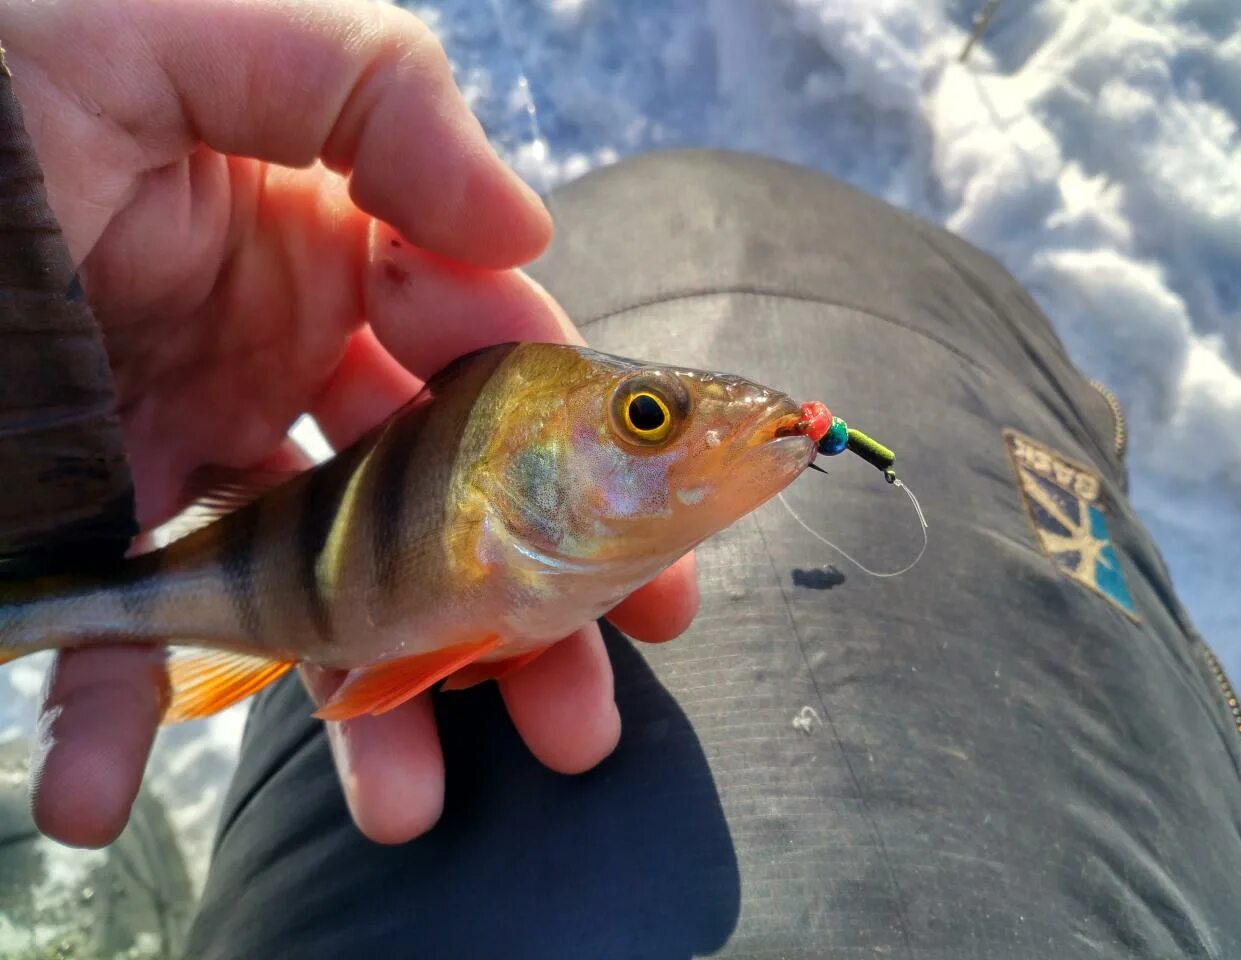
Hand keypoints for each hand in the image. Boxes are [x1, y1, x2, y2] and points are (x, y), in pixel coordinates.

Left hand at [10, 0, 698, 847]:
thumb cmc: (3, 67)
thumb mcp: (201, 36)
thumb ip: (377, 98)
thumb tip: (525, 235)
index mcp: (331, 257)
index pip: (492, 373)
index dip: (589, 474)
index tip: (655, 574)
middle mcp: (279, 365)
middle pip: (435, 514)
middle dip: (515, 626)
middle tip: (574, 723)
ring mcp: (186, 453)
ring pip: (312, 596)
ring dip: (360, 708)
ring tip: (403, 808)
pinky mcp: (81, 522)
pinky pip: (113, 636)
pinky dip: (110, 724)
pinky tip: (98, 797)